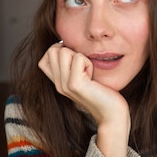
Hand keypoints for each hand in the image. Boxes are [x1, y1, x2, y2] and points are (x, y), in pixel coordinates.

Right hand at [38, 42, 129, 156]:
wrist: (112, 113)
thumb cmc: (102, 91)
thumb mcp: (82, 76)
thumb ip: (72, 64)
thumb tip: (66, 43)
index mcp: (58, 82)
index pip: (45, 57)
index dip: (59, 51)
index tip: (76, 62)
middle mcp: (58, 84)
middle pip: (53, 50)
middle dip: (71, 51)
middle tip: (84, 68)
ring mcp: (64, 85)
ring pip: (63, 51)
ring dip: (80, 56)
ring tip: (88, 72)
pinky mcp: (75, 84)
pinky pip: (78, 58)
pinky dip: (88, 62)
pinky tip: (93, 77)